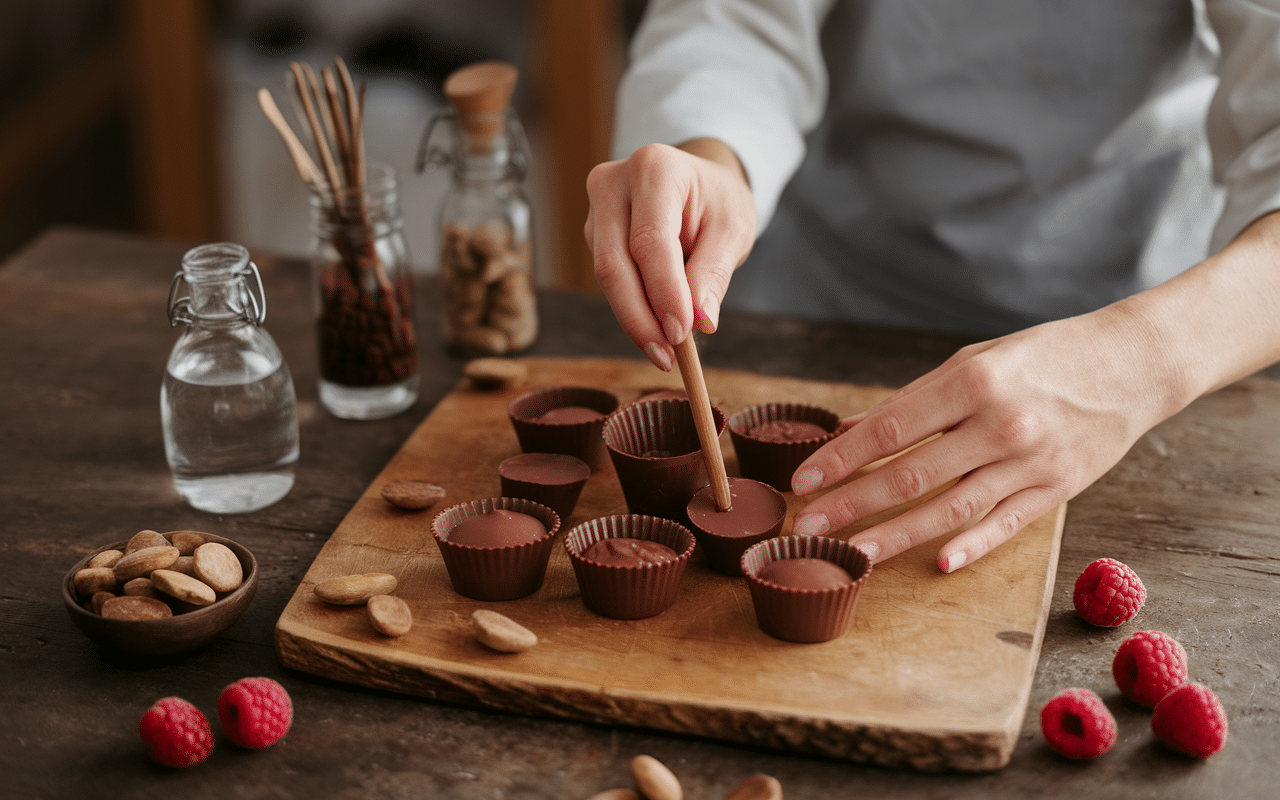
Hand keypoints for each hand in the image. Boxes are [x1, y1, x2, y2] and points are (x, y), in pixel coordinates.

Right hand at [584, 140, 755, 370]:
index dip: (663, 292)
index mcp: (654, 169)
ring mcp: (597, 209)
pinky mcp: (594, 233)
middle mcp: (613, 183)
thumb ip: (714, 273)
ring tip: (666, 350)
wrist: (700, 184)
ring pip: (606, 275)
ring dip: (635, 318)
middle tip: (666, 356)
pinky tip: (655, 328)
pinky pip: (609, 279)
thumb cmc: (718, 201)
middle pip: (614, 262)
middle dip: (640, 316)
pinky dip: (632, 308)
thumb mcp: (733, 230)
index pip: (650, 240)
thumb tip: (700, 321)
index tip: (681, 333)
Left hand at [790, 304, 1185, 571]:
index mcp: (972, 382)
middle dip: (852, 502)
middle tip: (806, 525)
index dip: (842, 458)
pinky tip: (936, 564)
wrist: (1132, 364)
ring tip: (851, 552)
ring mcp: (1029, 461)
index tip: (803, 479)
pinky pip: (1004, 524)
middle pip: (911, 474)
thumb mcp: (974, 362)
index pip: (891, 428)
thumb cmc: (1041, 357)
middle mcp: (999, 424)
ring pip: (950, 508)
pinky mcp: (1055, 490)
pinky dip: (971, 546)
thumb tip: (848, 430)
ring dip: (895, 534)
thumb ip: (913, 401)